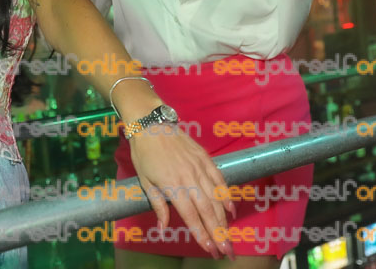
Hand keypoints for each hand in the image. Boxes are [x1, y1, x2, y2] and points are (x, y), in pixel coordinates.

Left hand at [128, 124, 236, 259]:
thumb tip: (163, 228)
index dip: (201, 234)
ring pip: (216, 197)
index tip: (210, 249)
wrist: (152, 124)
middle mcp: (189, 178)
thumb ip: (158, 205)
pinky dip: (226, 195)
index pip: (191, 216)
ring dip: (224, 219)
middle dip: (218, 233)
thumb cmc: (145, 154)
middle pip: (207, 210)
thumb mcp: (145, 181)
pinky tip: (231, 210)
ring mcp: (199, 167)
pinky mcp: (205, 158)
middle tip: (226, 250)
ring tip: (229, 236)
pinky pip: (219, 179)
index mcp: (173, 185)